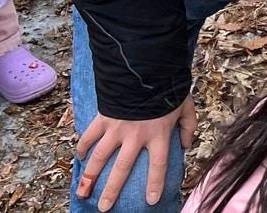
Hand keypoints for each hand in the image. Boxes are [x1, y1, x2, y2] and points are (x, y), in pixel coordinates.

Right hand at [75, 96, 195, 209]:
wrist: (147, 67)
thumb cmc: (168, 87)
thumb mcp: (186, 106)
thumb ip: (188, 127)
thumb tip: (186, 144)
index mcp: (158, 135)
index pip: (158, 166)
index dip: (155, 184)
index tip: (151, 200)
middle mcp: (136, 136)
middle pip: (122, 169)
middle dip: (112, 190)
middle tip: (105, 207)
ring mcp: (117, 128)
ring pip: (100, 157)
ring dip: (89, 175)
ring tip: (82, 191)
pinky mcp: (104, 118)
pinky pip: (90, 135)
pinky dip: (83, 145)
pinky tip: (78, 157)